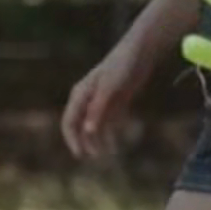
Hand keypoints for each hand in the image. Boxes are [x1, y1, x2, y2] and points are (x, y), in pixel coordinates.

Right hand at [61, 34, 151, 159]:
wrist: (140, 52)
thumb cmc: (122, 65)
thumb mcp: (110, 88)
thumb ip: (98, 109)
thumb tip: (88, 130)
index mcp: (81, 94)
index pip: (70, 121)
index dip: (72, 139)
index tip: (80, 154)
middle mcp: (88, 99)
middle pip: (81, 126)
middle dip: (85, 142)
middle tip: (95, 157)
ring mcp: (102, 102)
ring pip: (95, 127)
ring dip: (99, 141)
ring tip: (108, 154)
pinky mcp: (116, 103)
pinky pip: (110, 123)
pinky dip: (111, 135)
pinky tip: (116, 146)